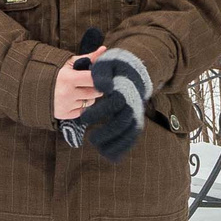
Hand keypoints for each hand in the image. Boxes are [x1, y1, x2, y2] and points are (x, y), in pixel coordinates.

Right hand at [53, 26, 103, 123]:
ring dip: (88, 96)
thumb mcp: (68, 63)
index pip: (94, 79)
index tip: (98, 75)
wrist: (31, 88)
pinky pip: (83, 111)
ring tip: (78, 90)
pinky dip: (81, 105)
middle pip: (96, 92)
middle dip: (95, 87)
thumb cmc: (53, 73)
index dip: (99, 77)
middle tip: (88, 82)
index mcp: (68, 78)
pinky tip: (73, 99)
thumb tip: (104, 49)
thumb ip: (88, 57)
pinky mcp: (63, 115)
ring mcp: (65, 105)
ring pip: (90, 102)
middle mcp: (67, 93)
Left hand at [73, 47, 154, 162]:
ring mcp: (136, 112)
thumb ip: (100, 73)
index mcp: (124, 89)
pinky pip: (132, 136)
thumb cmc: (115, 67)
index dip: (99, 111)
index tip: (83, 117)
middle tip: (91, 140)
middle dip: (107, 133)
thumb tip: (101, 86)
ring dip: (116, 144)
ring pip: (129, 132)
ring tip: (99, 150)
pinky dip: (123, 147)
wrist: (135, 70)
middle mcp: (133, 102)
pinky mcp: (136, 119)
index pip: (114, 103)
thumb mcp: (106, 64)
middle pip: (123, 121)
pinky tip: (111, 157)